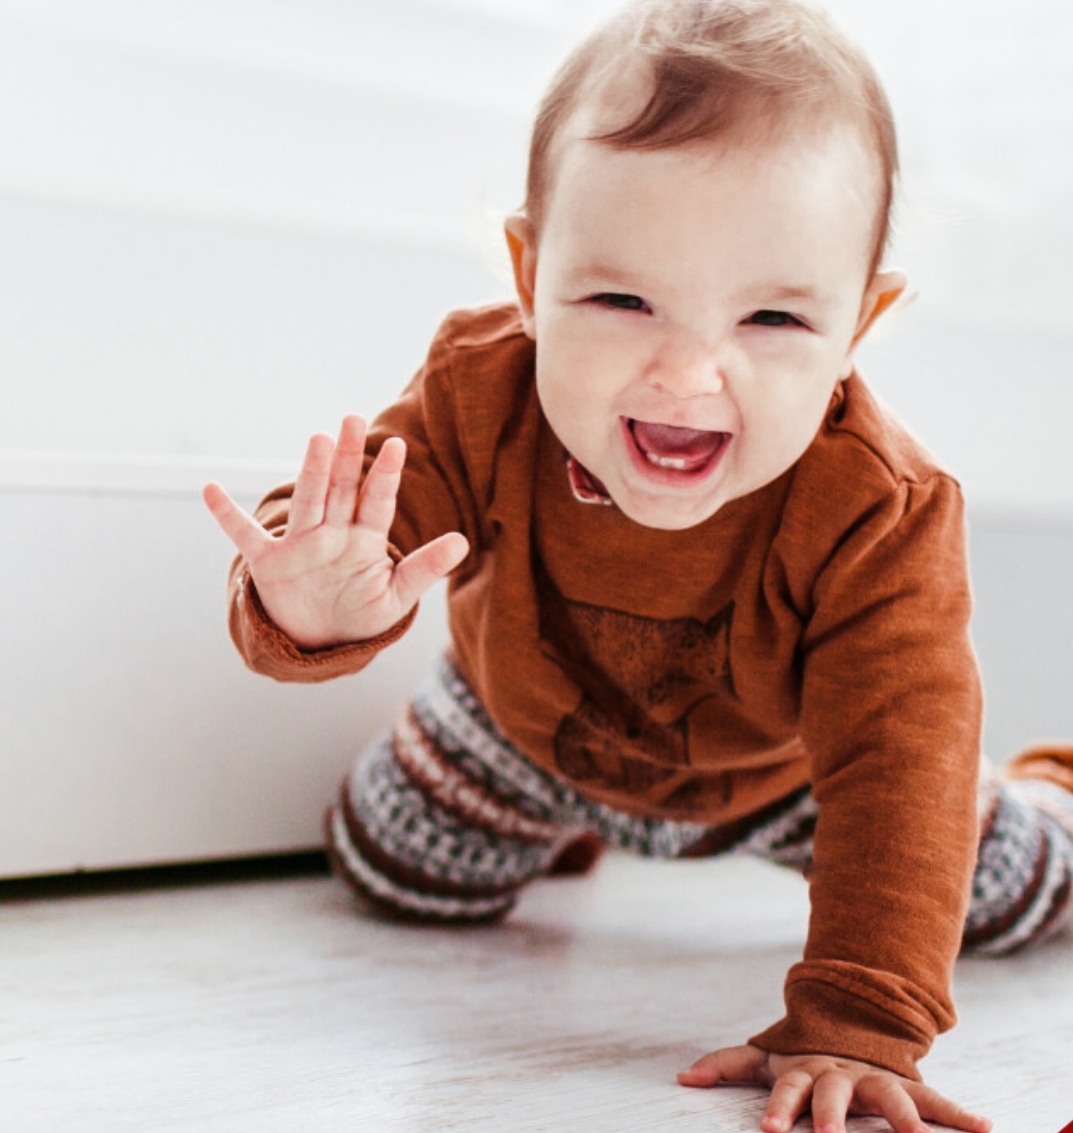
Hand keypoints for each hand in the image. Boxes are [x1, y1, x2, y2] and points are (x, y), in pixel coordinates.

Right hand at [203, 414, 468, 648]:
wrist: (322, 639)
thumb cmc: (361, 613)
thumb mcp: (397, 597)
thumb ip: (425, 568)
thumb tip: (464, 543)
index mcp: (365, 540)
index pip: (377, 502)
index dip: (386, 475)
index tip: (397, 445)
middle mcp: (333, 533)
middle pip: (342, 489)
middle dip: (348, 457)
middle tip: (354, 418)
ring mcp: (301, 545)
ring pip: (308, 501)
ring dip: (312, 472)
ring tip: (319, 440)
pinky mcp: (271, 563)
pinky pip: (246, 536)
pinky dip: (227, 515)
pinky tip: (209, 489)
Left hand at [677, 1044, 990, 1132]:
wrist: (851, 1026)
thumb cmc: (801, 1057)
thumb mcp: (765, 1058)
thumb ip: (725, 1065)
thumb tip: (682, 1078)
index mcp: (805, 1070)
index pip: (788, 1090)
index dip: (779, 1110)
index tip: (769, 1131)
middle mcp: (842, 1074)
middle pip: (836, 1094)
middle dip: (833, 1117)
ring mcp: (877, 1079)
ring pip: (891, 1097)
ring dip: (904, 1120)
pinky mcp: (909, 1086)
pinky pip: (937, 1099)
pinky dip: (960, 1114)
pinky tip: (986, 1129)